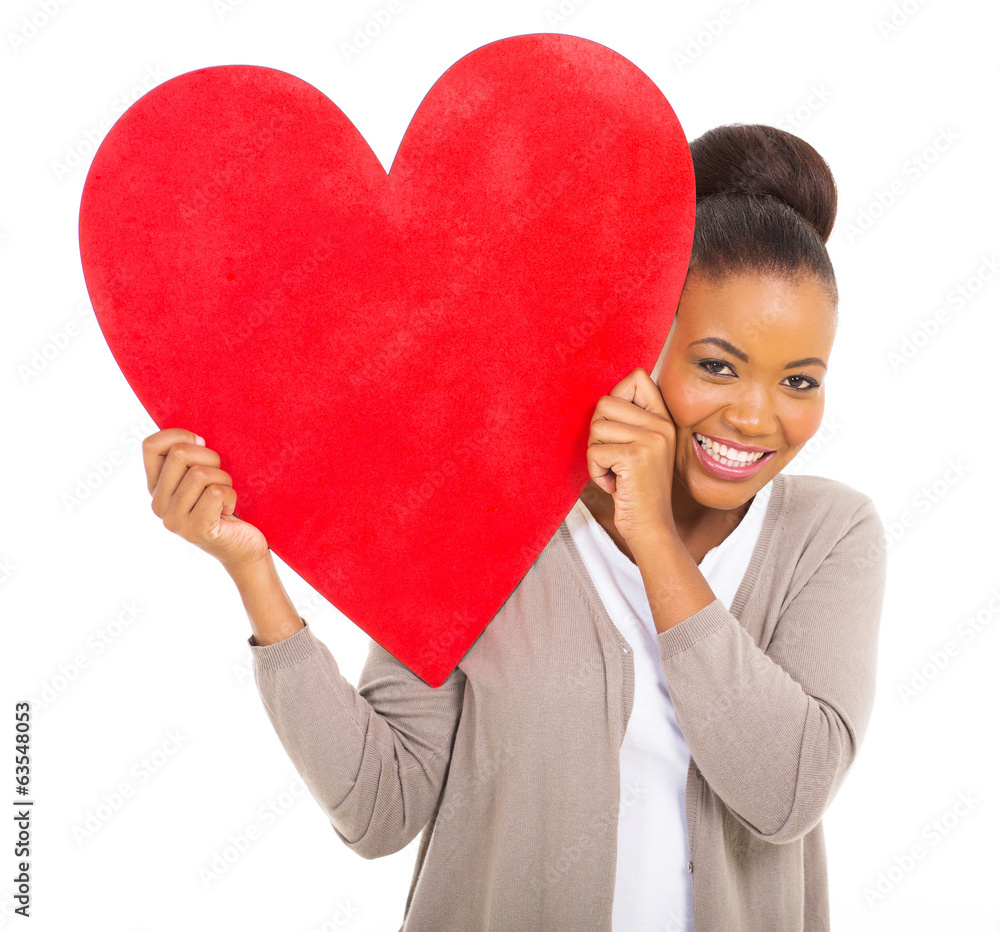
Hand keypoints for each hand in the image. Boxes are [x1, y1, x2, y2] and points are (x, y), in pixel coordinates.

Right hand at [142, 428, 269, 572]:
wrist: (245, 547)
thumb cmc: (226, 506)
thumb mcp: (204, 478)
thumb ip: (189, 458)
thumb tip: (194, 435)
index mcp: (156, 486)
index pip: (151, 445)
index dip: (179, 435)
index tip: (202, 443)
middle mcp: (159, 504)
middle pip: (180, 454)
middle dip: (211, 457)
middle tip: (220, 478)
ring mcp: (174, 520)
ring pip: (201, 474)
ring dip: (224, 480)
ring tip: (224, 498)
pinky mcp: (196, 530)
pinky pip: (216, 493)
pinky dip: (231, 495)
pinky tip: (228, 511)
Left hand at [586, 368, 676, 547]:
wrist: (652, 527)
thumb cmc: (638, 489)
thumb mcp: (643, 448)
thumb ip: (631, 420)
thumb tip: (605, 397)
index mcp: (664, 419)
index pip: (637, 377)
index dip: (615, 397)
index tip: (617, 428)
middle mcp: (661, 425)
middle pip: (605, 402)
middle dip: (598, 432)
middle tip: (612, 455)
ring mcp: (651, 440)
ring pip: (596, 427)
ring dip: (596, 455)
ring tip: (614, 472)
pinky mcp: (634, 457)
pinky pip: (594, 451)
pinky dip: (595, 472)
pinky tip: (614, 484)